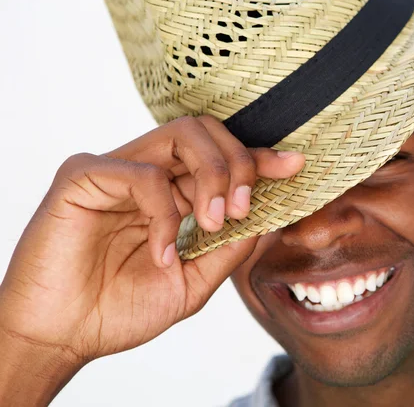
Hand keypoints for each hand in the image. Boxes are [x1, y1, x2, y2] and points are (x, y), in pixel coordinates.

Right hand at [0, 115, 304, 402]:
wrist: (63, 336)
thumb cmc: (122, 308)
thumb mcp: (194, 281)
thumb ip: (231, 247)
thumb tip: (274, 217)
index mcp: (172, 193)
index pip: (221, 158)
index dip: (259, 157)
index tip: (294, 165)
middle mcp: (148, 173)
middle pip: (207, 132)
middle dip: (239, 163)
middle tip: (242, 207)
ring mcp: (117, 169)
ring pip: (180, 135)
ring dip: (212, 175)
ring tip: (215, 221)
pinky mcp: (84, 176)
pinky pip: (143, 174)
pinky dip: (164, 212)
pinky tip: (162, 250)